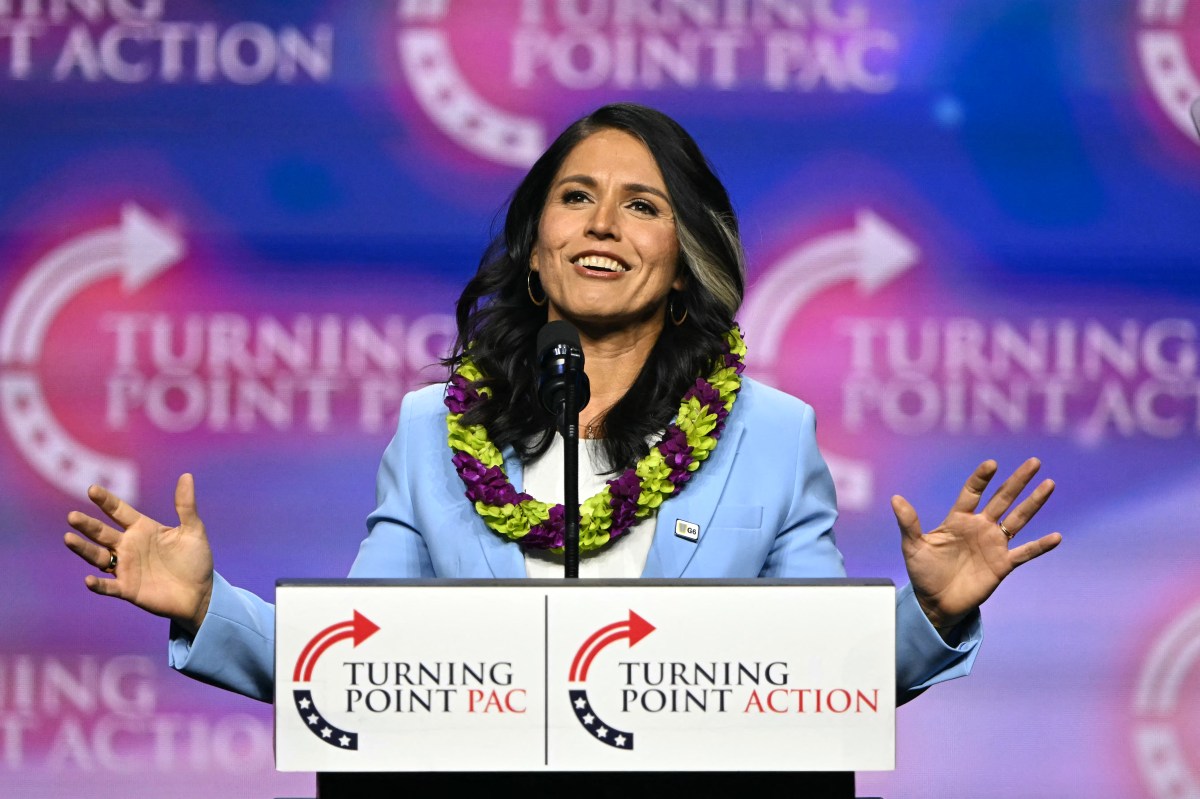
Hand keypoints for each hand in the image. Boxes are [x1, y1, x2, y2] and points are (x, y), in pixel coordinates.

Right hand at [63, 473, 214, 636]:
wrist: (200, 593)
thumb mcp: (193, 530)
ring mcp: (126, 568)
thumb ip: (186, 506)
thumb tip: (186, 475)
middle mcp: (129, 546)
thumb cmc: (195, 560)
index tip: (92, 489)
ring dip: (84, 549)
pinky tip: (88, 580)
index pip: (119, 511)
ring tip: (68, 538)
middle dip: (87, 525)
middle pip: (102, 533)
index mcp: (142, 529)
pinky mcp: (128, 589)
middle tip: (73, 516)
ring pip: (98, 556)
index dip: (106, 501)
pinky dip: (98, 585)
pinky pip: (108, 587)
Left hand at [891, 458, 1061, 632]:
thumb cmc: (923, 573)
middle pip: (1002, 499)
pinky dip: (1039, 546)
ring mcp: (993, 545)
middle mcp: (979, 527)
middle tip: (1034, 461)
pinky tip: (1056, 537)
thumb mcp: (913, 547)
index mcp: (958, 520)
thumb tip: (895, 498)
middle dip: (1017, 481)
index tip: (992, 464)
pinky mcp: (1002, 565)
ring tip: (1049, 484)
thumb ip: (908, 523)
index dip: (981, 479)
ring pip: (1018, 519)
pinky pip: (1025, 553)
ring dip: (1033, 503)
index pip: (972, 492)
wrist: (935, 603)